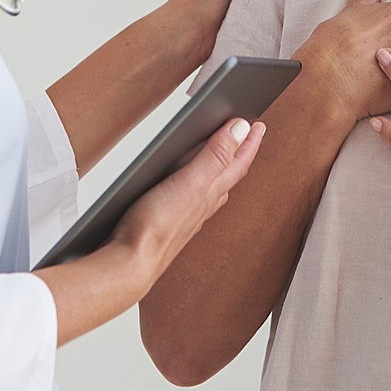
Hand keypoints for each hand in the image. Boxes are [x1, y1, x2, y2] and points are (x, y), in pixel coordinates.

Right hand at [109, 118, 266, 284]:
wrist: (131, 265)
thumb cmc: (157, 229)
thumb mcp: (191, 183)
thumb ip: (215, 155)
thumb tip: (241, 129)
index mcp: (211, 192)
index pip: (238, 163)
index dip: (250, 143)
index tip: (259, 126)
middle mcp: (203, 204)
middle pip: (229, 174)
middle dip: (239, 153)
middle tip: (247, 137)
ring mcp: (187, 215)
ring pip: (213, 188)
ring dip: (221, 170)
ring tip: (224, 158)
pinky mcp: (169, 221)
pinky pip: (193, 199)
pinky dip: (197, 187)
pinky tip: (188, 189)